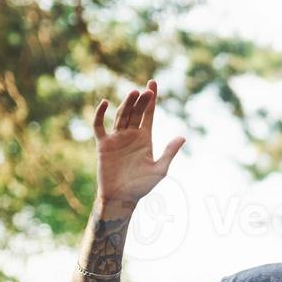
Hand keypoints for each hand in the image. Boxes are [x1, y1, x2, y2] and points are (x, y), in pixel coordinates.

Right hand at [93, 80, 185, 210]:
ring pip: (121, 116)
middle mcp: (131, 135)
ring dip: (126, 104)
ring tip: (133, 93)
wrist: (121, 198)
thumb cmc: (141, 186)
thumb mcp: (159, 169)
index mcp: (145, 138)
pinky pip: (99, 126)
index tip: (153, 83)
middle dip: (141, 100)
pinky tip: (104, 103)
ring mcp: (116, 138)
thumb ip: (169, 152)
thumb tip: (183, 136)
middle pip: (136, 112)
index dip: (152, 100)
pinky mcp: (103, 144)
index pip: (149, 114)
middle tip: (147, 90)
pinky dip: (100, 114)